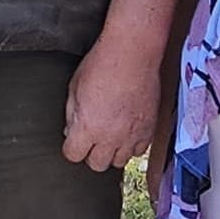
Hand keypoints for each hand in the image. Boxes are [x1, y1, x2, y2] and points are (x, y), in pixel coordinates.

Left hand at [62, 34, 159, 170]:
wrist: (132, 53)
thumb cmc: (102, 64)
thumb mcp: (75, 87)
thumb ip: (72, 114)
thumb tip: (71, 131)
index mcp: (87, 127)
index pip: (73, 155)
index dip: (72, 148)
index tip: (74, 140)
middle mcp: (110, 137)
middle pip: (97, 165)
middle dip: (91, 153)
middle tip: (91, 139)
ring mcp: (131, 135)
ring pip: (119, 162)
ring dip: (112, 151)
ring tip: (110, 135)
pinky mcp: (148, 129)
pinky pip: (139, 151)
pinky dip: (132, 145)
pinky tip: (127, 132)